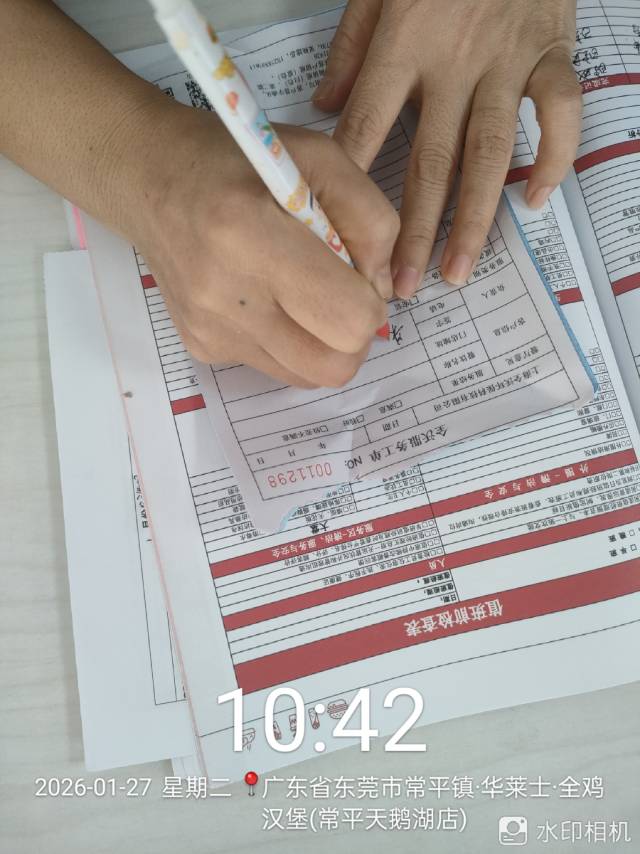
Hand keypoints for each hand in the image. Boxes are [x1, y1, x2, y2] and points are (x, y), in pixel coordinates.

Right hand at [126, 101, 398, 387]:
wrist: (149, 179)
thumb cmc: (238, 161)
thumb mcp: (320, 159)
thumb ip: (371, 220)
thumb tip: (382, 290)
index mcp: (253, 236)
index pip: (350, 319)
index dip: (370, 301)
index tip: (357, 271)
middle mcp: (226, 297)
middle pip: (333, 366)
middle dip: (353, 335)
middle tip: (340, 293)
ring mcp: (210, 331)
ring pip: (307, 376)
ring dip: (322, 342)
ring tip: (303, 292)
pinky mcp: (202, 348)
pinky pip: (274, 366)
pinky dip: (287, 339)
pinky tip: (266, 296)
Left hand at [313, 0, 581, 297]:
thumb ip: (351, 46)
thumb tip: (326, 106)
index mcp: (404, 42)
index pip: (369, 124)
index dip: (353, 183)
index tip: (342, 235)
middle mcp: (454, 61)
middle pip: (432, 159)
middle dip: (414, 229)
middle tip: (401, 284)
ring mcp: (506, 62)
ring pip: (489, 153)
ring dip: (473, 219)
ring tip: (455, 272)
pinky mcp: (551, 55)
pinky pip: (559, 113)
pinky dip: (554, 156)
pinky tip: (536, 199)